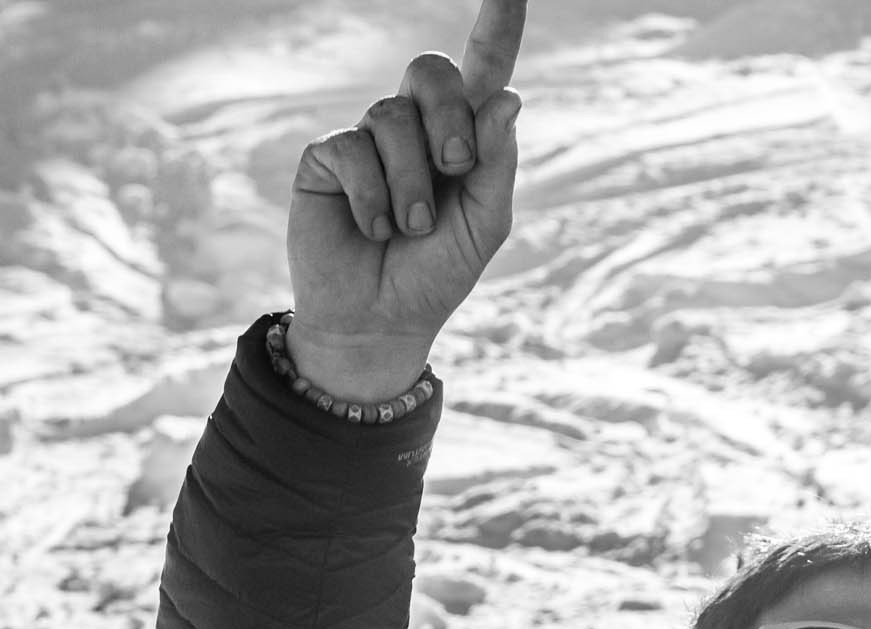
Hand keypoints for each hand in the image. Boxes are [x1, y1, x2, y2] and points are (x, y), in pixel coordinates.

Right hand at [285, 0, 527, 401]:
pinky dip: (373, 197)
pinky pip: (353, 150)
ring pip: (393, 117)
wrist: (381, 320)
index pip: (485, 70)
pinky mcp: (326, 157)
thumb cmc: (438, 272)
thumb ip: (496, 164)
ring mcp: (367, 137)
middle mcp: (415, 126)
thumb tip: (507, 97)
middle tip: (456, 170)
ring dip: (411, 184)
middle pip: (432, 71)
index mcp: (466, 137)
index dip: (499, 26)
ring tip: (409, 229)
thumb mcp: (483, 224)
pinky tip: (372, 229)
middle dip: (450, 120)